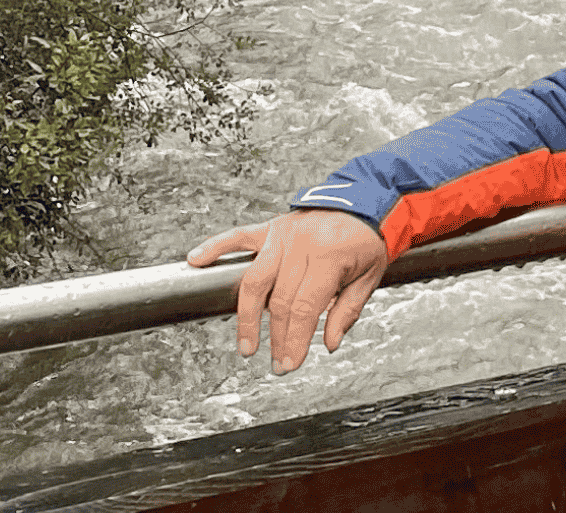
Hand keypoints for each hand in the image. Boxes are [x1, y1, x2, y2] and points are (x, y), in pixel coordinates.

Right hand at [187, 209, 388, 373]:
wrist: (370, 201)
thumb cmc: (369, 240)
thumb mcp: (370, 277)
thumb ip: (347, 312)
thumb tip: (329, 344)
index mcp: (330, 257)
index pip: (305, 308)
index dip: (295, 340)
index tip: (290, 363)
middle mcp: (302, 245)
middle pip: (279, 300)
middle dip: (276, 336)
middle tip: (275, 362)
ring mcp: (284, 235)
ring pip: (254, 279)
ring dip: (246, 315)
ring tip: (246, 344)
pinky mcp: (272, 227)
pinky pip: (239, 237)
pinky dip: (216, 247)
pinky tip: (196, 261)